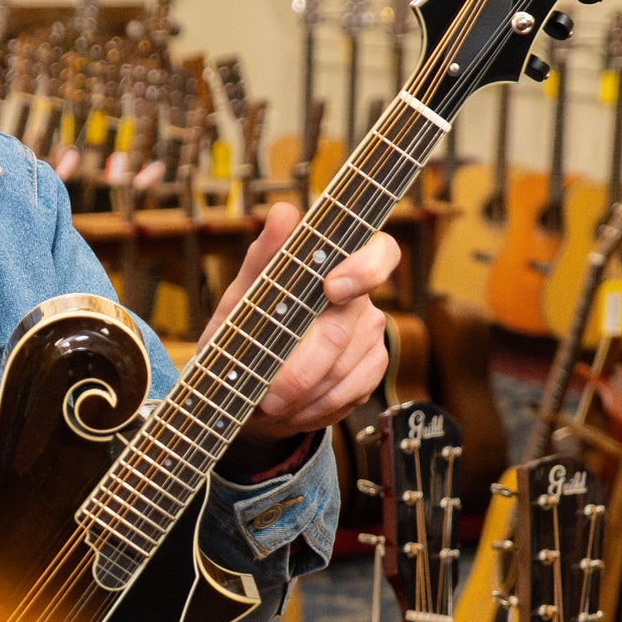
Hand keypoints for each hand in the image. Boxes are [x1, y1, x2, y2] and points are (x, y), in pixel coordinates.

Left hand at [198, 202, 398, 442]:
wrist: (246, 385)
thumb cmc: (245, 333)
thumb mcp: (241, 296)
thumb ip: (264, 256)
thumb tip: (284, 213)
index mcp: (335, 267)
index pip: (379, 252)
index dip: (364, 268)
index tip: (331, 288)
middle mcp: (360, 298)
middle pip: (343, 330)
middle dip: (301, 369)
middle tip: (267, 393)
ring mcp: (371, 334)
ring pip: (345, 368)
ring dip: (302, 393)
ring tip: (269, 403)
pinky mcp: (372, 369)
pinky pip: (352, 392)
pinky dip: (316, 406)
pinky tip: (293, 409)